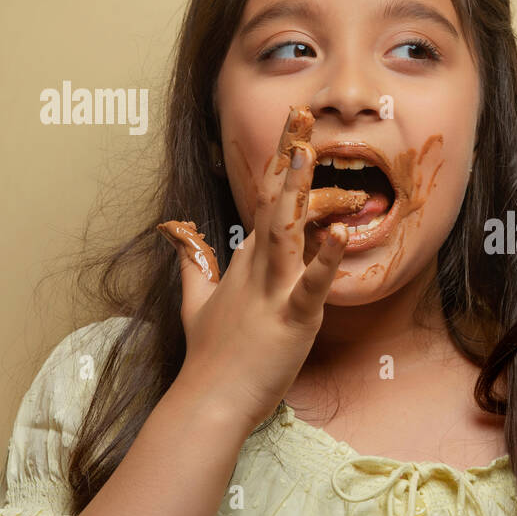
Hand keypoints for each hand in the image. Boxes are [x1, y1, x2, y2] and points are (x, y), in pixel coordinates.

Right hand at [157, 108, 350, 431]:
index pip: (265, 202)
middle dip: (289, 158)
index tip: (292, 130)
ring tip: (311, 154)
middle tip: (302, 116)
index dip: (279, 164)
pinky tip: (339, 234)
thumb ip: (193, 265)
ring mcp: (274, 290)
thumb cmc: (211, 357)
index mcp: (246, 263)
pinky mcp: (292, 317)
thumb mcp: (196, 303)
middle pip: (275, 202)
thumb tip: (177, 233)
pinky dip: (326, 259)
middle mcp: (258, 268)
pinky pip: (312, 284)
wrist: (209, 400)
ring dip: (299, 192)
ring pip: (287, 232)